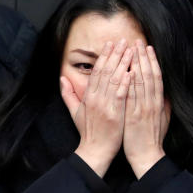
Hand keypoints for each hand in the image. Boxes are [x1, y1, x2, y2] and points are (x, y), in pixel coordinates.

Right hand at [61, 39, 132, 176]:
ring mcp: (105, 106)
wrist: (94, 151)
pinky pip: (120, 95)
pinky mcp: (115, 114)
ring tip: (131, 50)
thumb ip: (67, 94)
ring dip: (123, 63)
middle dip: (115, 54)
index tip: (111, 44)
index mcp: (87, 97)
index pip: (97, 71)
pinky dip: (125, 83)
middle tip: (123, 40)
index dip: (104, 56)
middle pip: (106, 71)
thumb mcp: (74, 112)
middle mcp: (95, 98)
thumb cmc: (88, 133)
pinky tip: (131, 71)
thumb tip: (62, 78)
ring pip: (114, 80)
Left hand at [123, 41, 170, 178]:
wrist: (147, 156)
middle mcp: (152, 103)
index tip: (148, 48)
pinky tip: (126, 70)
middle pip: (148, 75)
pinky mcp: (133, 117)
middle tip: (138, 41)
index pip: (156, 77)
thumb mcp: (163, 118)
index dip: (152, 61)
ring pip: (140, 82)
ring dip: (136, 64)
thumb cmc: (152, 138)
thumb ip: (163, 103)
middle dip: (143, 57)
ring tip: (131, 49)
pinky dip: (129, 82)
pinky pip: (131, 96)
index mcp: (158, 103)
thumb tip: (165, 91)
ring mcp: (143, 109)